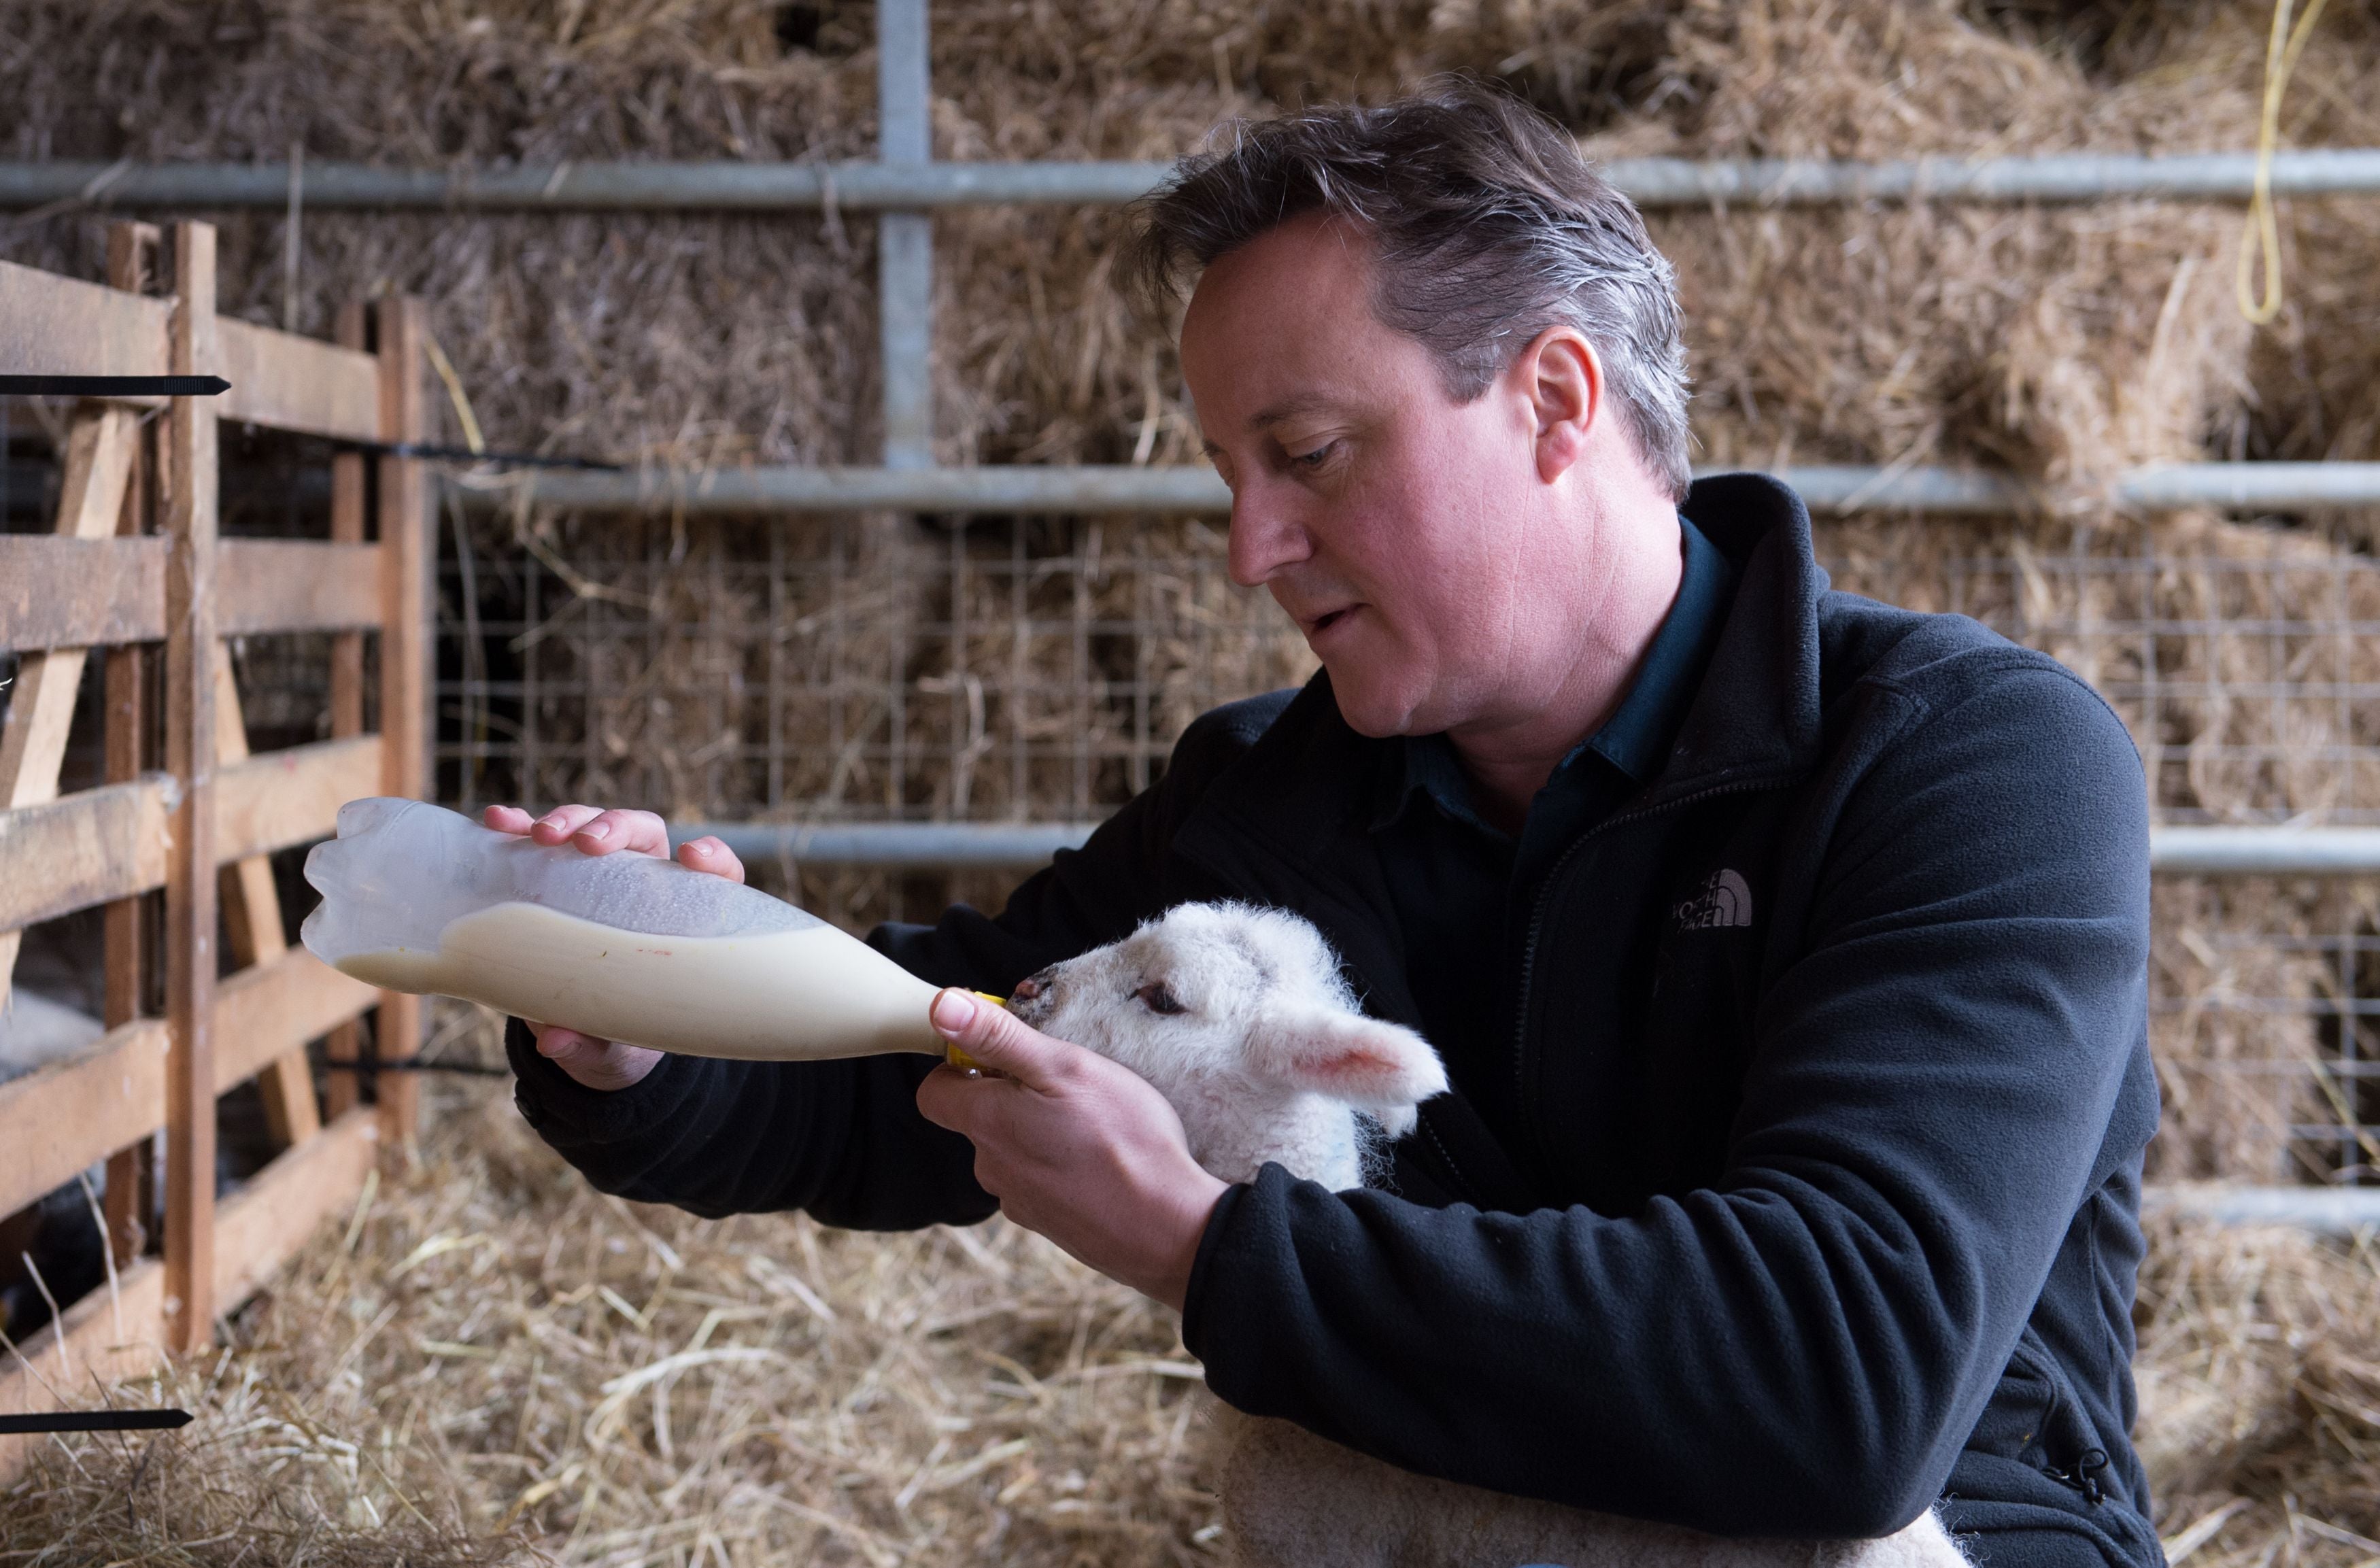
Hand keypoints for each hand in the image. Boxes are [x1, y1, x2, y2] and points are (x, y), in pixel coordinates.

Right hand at [482, 803, 745, 1091]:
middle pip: (643, 835)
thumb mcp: (610, 1047)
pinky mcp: (550, 874)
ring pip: (590, 826)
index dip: (711, 857)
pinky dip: (517, 827)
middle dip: (615, 828)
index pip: (714, 874)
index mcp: (681, 918)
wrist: (580, 1031)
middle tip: (586, 845)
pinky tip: (495, 822)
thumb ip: (589, 1042)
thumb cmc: (618, 1033)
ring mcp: (596, 873)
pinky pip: (535, 841)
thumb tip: (554, 1040)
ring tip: (539, 834)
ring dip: (567, 821)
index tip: (692, 858)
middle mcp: (644, 884)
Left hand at [915, 989, 1228, 1310]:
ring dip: (1040, 1133)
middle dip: (1012, 1097)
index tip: (1005, 1055)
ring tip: (1093, 1125)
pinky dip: (1063, 1167)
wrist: (1166, 1227)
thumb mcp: (1064, 1067)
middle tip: (1067, 1086)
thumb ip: (999, 1037)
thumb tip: (942, 1006)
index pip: (934, 1091)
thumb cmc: (1122, 1139)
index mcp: (987, 1122)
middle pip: (980, 1119)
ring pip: (1013, 1151)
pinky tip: (1102, 1162)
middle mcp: (991, 1166)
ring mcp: (1019, 1200)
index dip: (961, 1065)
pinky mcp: (1049, 1224)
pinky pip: (1042, 1182)